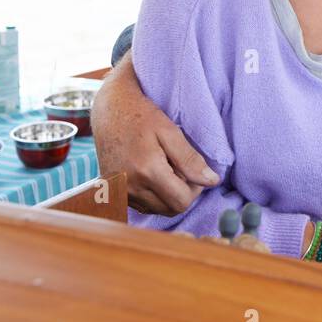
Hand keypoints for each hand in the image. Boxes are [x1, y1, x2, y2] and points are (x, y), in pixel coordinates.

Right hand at [91, 56, 219, 215]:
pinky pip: (143, 206)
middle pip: (171, 210)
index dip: (195, 189)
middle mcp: (131, 187)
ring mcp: (121, 192)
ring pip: (157, 209)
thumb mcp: (170, 132)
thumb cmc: (141, 116)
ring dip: (167, 194)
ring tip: (165, 168)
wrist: (109, 111)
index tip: (193, 171)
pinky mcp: (114, 192)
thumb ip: (190, 160)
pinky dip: (153, 195)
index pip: (182, 202)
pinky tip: (151, 173)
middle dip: (182, 192)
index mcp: (147, 171)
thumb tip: (212, 181)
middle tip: (180, 167)